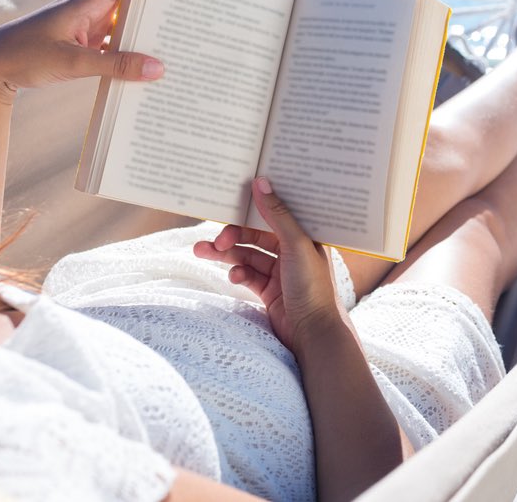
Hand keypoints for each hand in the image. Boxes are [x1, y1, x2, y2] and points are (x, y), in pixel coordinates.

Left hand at [0, 0, 203, 103]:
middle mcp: (91, 8)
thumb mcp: (70, 63)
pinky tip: (155, 62)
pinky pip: (120, 42)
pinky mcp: (86, 43)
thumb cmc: (23, 57)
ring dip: (155, 23)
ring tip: (189, 29)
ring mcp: (89, 26)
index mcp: (87, 1)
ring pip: (132, 20)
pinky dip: (138, 49)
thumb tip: (158, 68)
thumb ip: (115, 65)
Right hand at [193, 177, 343, 352]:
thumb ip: (277, 215)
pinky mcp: (270, 292)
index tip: (233, 198)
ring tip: (203, 251)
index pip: (277, 214)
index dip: (256, 206)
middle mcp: (294, 251)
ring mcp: (281, 272)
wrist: (313, 334)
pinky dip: (238, 273)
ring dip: (227, 253)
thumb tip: (261, 182)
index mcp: (306, 236)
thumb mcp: (296, 245)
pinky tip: (234, 277)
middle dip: (233, 235)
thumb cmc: (313, 287)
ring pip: (248, 255)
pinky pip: (247, 275)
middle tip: (215, 239)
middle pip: (257, 235)